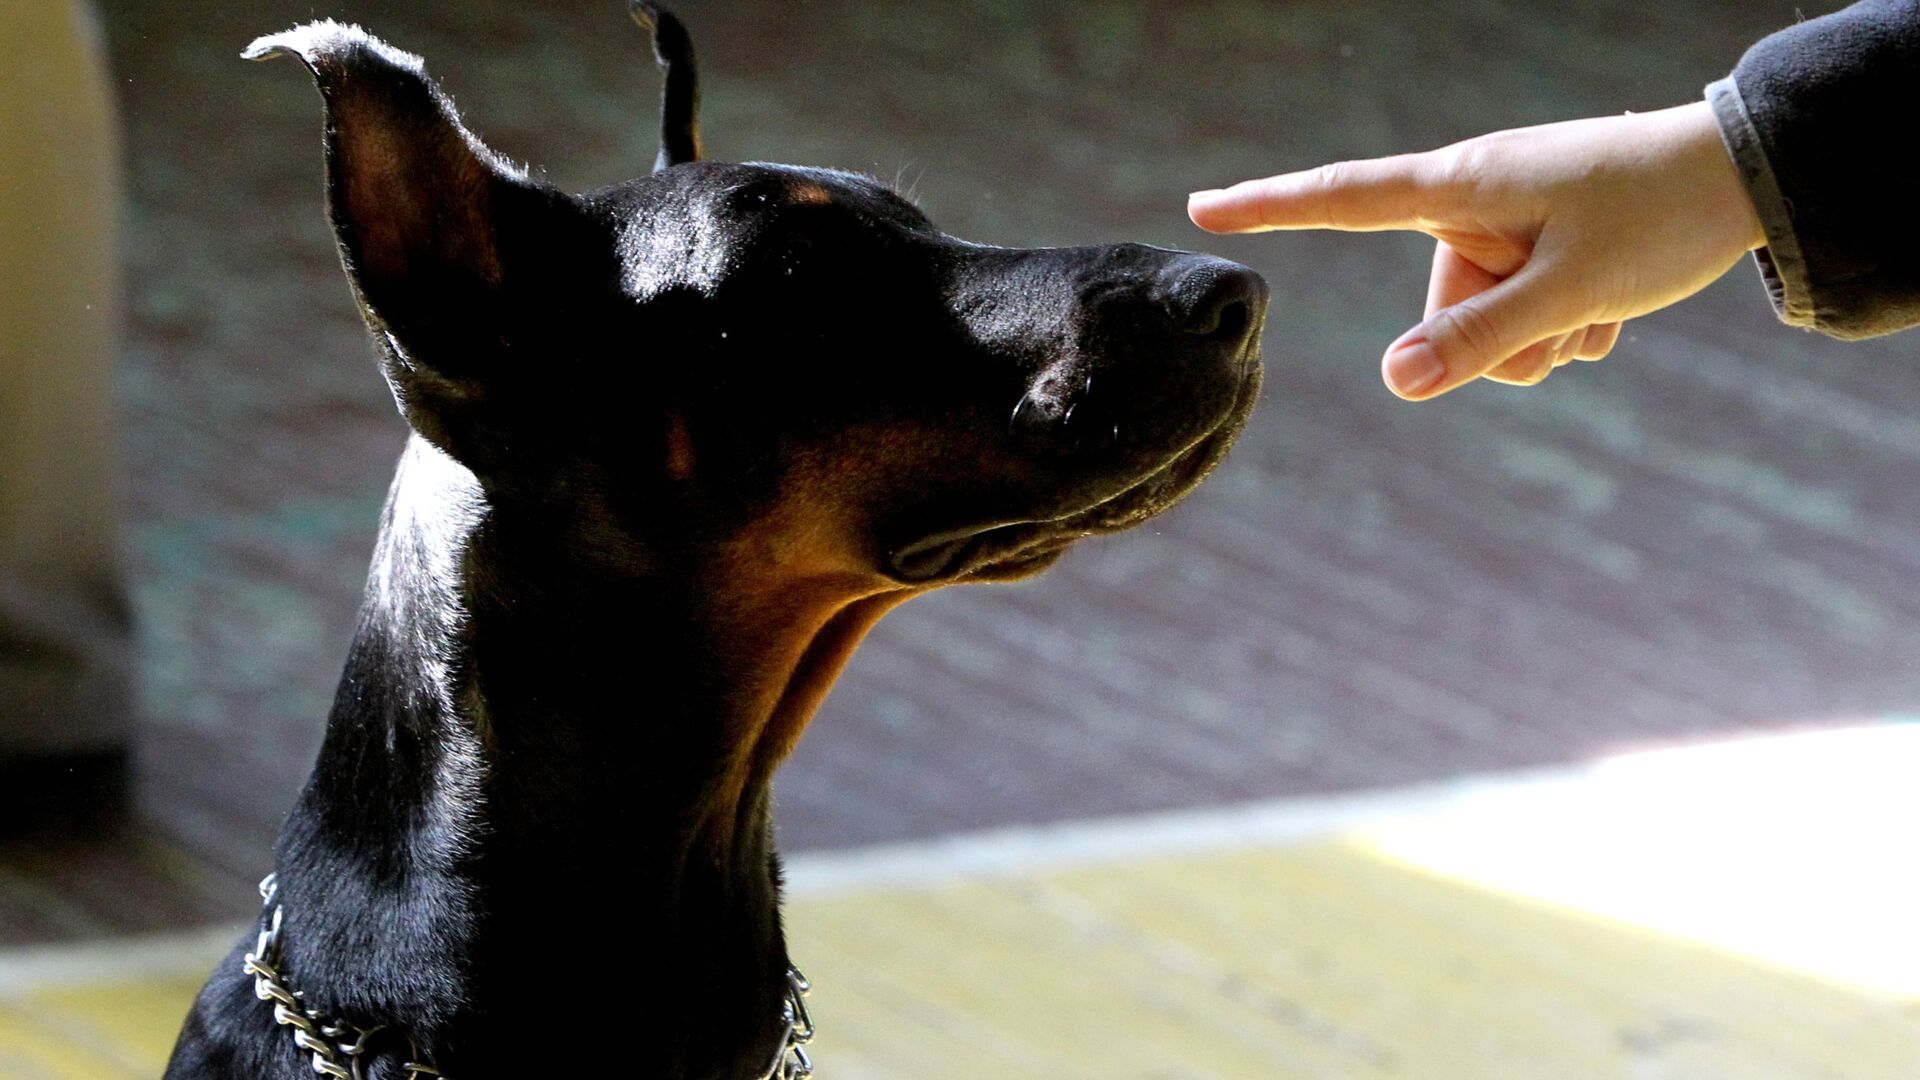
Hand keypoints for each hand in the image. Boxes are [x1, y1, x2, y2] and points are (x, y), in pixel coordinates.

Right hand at [1188, 102, 1765, 398]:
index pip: (1343, 197)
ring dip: (1542, 338)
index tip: (1203, 208)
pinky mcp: (1542, 241)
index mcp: (1463, 186)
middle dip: (1500, 338)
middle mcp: (1475, 200)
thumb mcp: (1572, 291)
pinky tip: (1613, 302)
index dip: (1270, 207)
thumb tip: (1393, 383)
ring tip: (1601, 307)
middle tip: (1574, 318)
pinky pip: (1522, 315)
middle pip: (1440, 308)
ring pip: (1486, 323)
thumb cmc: (1662, 215)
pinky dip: (1564, 324)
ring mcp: (1510, 222)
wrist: (1753, 174)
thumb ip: (1480, 340)